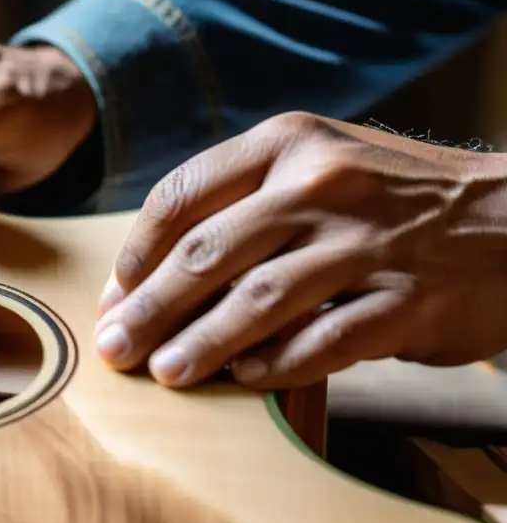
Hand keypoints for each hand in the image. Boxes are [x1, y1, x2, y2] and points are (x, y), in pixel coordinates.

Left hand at [94, 111, 506, 389]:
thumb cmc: (393, 198)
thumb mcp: (320, 164)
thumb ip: (245, 202)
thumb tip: (155, 272)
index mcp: (287, 143)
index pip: (182, 194)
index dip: (136, 252)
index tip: (114, 294)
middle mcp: (322, 184)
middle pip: (208, 253)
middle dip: (150, 307)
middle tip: (114, 349)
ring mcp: (368, 242)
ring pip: (259, 299)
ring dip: (201, 344)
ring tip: (164, 374)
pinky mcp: (407, 299)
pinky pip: (324, 340)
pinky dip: (277, 364)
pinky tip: (244, 380)